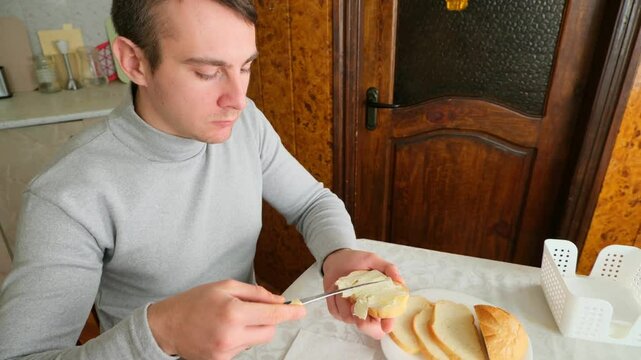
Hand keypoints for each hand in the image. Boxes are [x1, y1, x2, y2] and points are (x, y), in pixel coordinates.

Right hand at [147, 279, 305, 359]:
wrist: (168, 326)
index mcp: (233, 312)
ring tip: (229, 321)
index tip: (301, 311)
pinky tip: (222, 332)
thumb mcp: (225, 287)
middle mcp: (231, 335)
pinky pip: (242, 349)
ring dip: (251, 330)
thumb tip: (279, 301)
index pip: (272, 316)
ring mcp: (226, 352)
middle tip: (253, 311)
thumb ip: (255, 293)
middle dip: (268, 321)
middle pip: (269, 332)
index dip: (290, 313)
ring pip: (256, 341)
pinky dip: (239, 339)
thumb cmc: (195, 302)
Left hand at [322, 249, 403, 338]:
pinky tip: (337, 288)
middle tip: (358, 310)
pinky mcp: (338, 311)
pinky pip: (335, 312)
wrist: (337, 259)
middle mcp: (368, 309)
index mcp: (380, 300)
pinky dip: (334, 300)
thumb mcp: (373, 260)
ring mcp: (352, 312)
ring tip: (346, 285)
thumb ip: (388, 269)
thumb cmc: (357, 261)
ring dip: (345, 303)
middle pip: (371, 329)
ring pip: (350, 319)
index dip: (388, 323)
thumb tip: (399, 281)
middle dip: (365, 324)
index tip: (386, 326)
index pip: (388, 318)